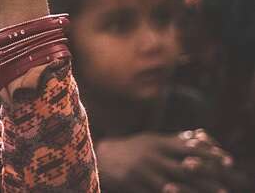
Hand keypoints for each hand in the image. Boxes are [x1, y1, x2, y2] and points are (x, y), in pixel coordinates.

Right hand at [96, 131, 243, 192]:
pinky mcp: (131, 183)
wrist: (99, 157)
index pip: (189, 147)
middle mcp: (151, 155)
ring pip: (172, 185)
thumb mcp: (151, 140)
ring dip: (191, 192)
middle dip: (206, 179)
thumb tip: (202, 137)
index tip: (227, 161)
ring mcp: (141, 170)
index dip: (210, 154)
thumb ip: (174, 140)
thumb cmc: (131, 149)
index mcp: (158, 142)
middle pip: (185, 168)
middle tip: (223, 188)